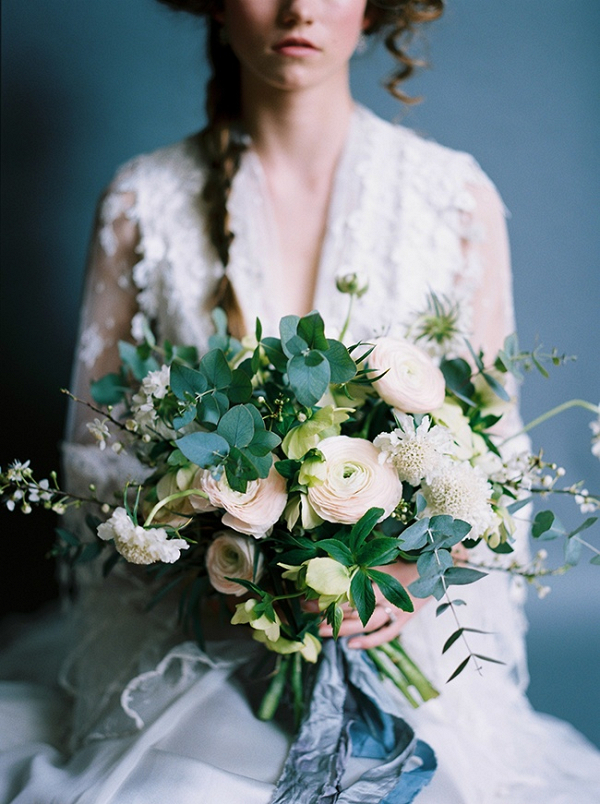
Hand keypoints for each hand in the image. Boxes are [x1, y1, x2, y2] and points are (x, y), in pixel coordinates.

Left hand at [308, 560, 430, 649]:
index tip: (309, 592)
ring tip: (321, 630)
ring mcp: (399, 608)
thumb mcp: (385, 551)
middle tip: (306, 610)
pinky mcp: (406, 618)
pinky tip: (351, 646)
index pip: (350, 587)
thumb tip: (332, 557)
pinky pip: (387, 633)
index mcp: (383, 574)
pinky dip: (370, 642)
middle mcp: (390, 593)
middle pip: (355, 605)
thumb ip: (363, 558)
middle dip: (329, 609)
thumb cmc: (411, 552)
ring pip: (368, 622)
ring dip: (344, 627)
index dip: (329, 592)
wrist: (441, 562)